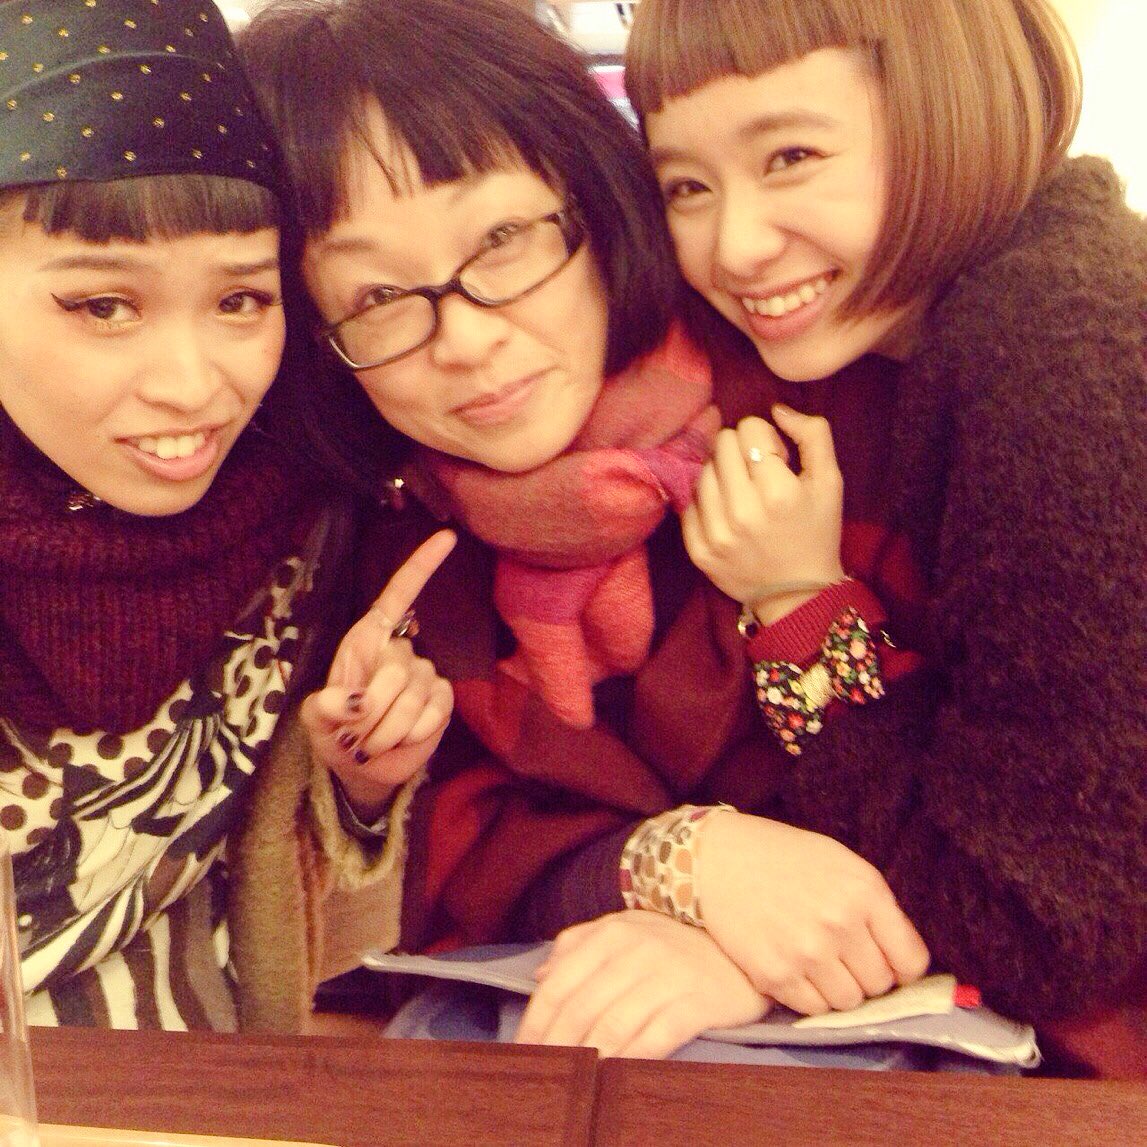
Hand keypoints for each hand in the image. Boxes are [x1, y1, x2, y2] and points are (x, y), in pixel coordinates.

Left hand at [302, 530, 455, 819]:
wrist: (363, 768)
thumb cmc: (336, 732)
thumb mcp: (315, 722)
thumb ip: (323, 709)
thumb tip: (352, 703)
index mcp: (366, 640)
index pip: (397, 596)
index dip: (421, 566)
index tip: (448, 537)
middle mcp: (399, 650)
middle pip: (398, 667)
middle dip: (373, 709)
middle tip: (356, 736)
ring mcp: (425, 675)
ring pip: (415, 695)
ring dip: (388, 729)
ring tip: (371, 743)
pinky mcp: (443, 701)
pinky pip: (434, 712)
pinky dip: (412, 734)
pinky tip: (402, 740)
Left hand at [514, 910, 768, 1058]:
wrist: (739, 946)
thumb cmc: (671, 943)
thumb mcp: (624, 928)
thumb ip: (578, 944)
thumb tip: (541, 976)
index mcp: (612, 932)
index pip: (560, 981)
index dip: (536, 1021)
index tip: (522, 1050)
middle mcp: (637, 950)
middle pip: (582, 1008)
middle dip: (555, 1047)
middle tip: (543, 1074)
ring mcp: (669, 975)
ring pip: (614, 1025)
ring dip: (587, 1059)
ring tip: (571, 1082)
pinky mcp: (698, 1001)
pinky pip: (657, 1036)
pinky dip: (631, 1059)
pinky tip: (613, 1077)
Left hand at [682, 407, 844, 622]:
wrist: (799, 592)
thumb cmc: (816, 531)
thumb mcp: (830, 480)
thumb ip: (813, 434)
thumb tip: (776, 409)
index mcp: (778, 491)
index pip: (748, 429)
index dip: (765, 437)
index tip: (776, 459)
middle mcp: (742, 512)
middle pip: (722, 445)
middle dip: (741, 451)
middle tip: (757, 473)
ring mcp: (716, 534)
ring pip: (703, 471)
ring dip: (722, 474)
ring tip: (741, 492)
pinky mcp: (698, 551)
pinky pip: (689, 503)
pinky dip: (706, 501)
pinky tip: (726, 511)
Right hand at [697, 811, 929, 1014]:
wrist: (717, 857)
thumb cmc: (783, 856)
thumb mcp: (840, 864)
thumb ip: (875, 908)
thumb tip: (903, 961)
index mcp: (864, 891)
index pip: (911, 961)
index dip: (901, 967)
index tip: (887, 962)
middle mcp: (839, 923)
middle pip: (879, 985)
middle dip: (866, 975)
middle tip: (843, 956)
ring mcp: (806, 952)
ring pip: (848, 1002)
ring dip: (838, 988)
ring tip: (817, 962)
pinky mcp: (774, 974)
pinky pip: (812, 1008)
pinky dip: (808, 995)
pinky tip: (794, 967)